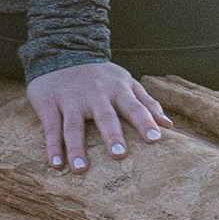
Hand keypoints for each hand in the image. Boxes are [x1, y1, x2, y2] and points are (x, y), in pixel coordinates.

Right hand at [24, 58, 167, 170]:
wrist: (62, 51)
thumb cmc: (101, 76)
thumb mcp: (125, 83)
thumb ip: (146, 103)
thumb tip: (169, 126)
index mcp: (117, 89)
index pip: (134, 107)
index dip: (145, 122)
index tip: (156, 139)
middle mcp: (95, 94)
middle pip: (105, 116)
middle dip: (112, 134)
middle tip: (120, 155)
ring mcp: (71, 99)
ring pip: (74, 125)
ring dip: (77, 147)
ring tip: (81, 169)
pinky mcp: (49, 103)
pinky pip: (52, 127)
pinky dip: (52, 146)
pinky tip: (56, 163)